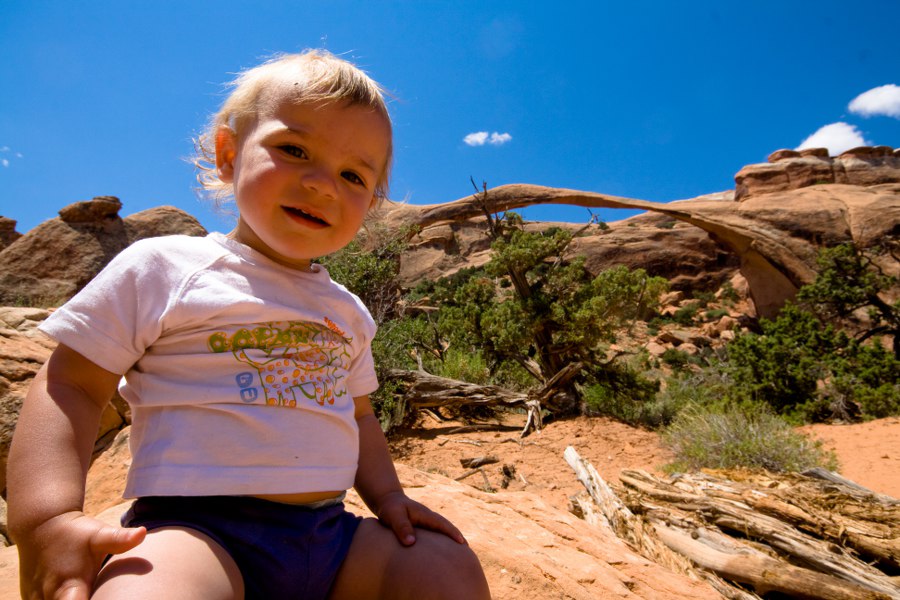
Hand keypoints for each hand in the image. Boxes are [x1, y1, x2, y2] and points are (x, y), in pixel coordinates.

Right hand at [16, 511, 145, 599]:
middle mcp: (48, 598)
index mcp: (68, 587)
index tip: (101, 598)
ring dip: (73, 599)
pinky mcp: (30, 599)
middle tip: (100, 593)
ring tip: (87, 590)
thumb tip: (142, 533)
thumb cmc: (75, 533)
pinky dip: (59, 599)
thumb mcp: (98, 535)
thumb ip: (119, 540)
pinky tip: (76, 591)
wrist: (41, 526)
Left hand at [375, 492, 466, 546]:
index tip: (462, 543)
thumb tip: (411, 543)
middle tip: (467, 550)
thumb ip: (401, 527)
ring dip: (450, 539)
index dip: (452, 533)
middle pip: (446, 527)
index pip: (442, 524)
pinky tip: (441, 551)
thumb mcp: (393, 516)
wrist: (387, 501)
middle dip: (457, 537)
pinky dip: (441, 540)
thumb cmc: (390, 508)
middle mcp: (428, 518)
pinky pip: (434, 534)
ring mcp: (426, 522)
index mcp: (425, 514)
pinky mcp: (421, 527)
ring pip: (441, 531)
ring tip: (459, 552)